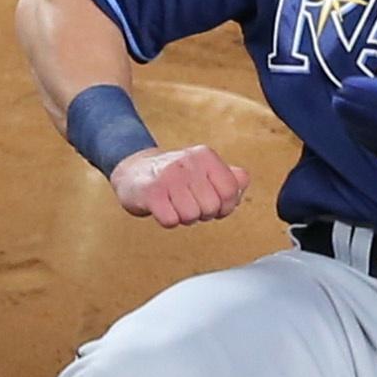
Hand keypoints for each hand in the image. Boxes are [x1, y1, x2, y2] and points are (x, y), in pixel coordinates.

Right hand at [109, 144, 248, 227]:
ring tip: (175, 204)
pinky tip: (162, 208)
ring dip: (184, 218)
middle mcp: (188, 162)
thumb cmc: (174, 176)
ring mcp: (168, 176)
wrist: (133, 171)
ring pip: (191, 216)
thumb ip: (229, 176)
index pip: (230, 191)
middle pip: (211, 207)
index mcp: (205, 156)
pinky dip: (168, 220)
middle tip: (189, 203)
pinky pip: (170, 221)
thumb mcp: (203, 169)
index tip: (213, 205)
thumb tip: (243, 180)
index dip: (224, 207)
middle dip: (202, 213)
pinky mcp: (150, 192)